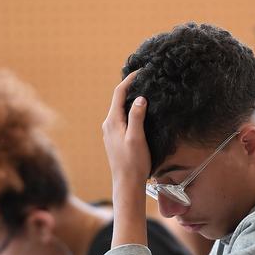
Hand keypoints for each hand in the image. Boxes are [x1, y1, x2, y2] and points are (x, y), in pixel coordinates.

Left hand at [102, 71, 150, 188]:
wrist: (126, 184)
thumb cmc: (133, 163)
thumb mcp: (137, 138)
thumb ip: (136, 117)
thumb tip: (140, 98)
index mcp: (112, 122)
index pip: (119, 93)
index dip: (129, 80)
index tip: (141, 71)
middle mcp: (108, 125)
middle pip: (119, 99)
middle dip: (131, 87)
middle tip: (145, 78)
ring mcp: (110, 132)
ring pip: (120, 109)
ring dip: (131, 100)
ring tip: (145, 92)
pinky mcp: (115, 139)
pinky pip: (122, 119)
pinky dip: (130, 111)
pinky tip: (140, 113)